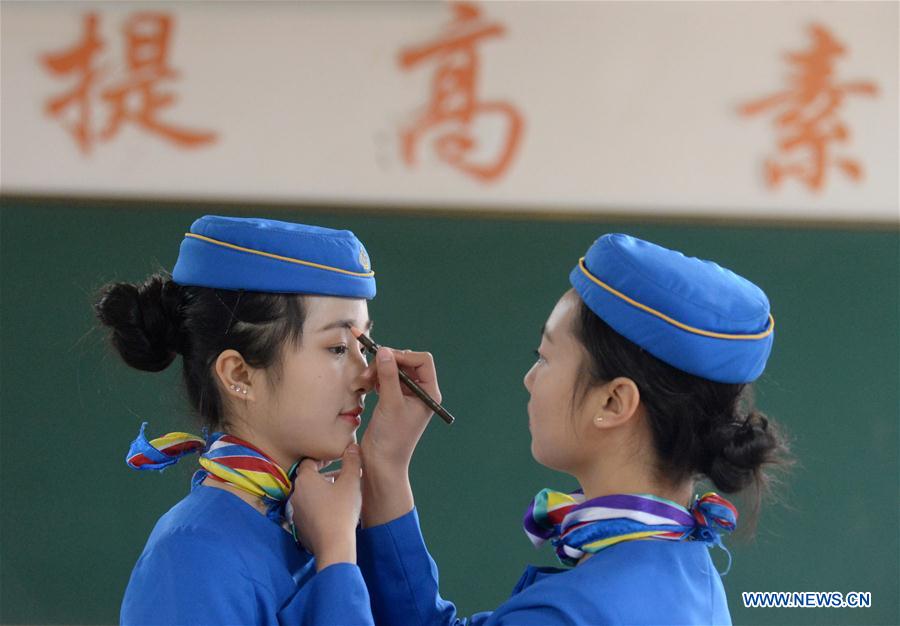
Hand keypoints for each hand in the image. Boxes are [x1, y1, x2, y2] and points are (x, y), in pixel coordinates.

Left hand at [290, 444, 361, 570]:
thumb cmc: (342, 510)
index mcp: (305, 479)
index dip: (322, 459)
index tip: (334, 460)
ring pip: (308, 495)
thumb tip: (352, 446)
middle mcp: (296, 493)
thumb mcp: (351, 482)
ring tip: (339, 495)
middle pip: (309, 479)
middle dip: (323, 476)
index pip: (309, 461)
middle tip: (340, 477)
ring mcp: (295, 511)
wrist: (333, 545)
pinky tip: (333, 512)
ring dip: (321, 492)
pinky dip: (318, 508)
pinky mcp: (299, 526)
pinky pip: (308, 511)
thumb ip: (352, 461)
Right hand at [361, 347, 440, 470]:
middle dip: (386, 363)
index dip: (404, 356)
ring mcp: (405, 395)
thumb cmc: (392, 438)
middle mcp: (420, 392)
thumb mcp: (391, 404)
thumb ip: (389, 376)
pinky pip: (384, 379)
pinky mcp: (392, 399)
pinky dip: (373, 379)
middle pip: (406, 362)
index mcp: (428, 393)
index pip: (423, 361)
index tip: (385, 359)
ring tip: (362, 382)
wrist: (380, 463)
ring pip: (392, 369)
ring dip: (376, 372)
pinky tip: (364, 386)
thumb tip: (385, 351)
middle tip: (368, 373)